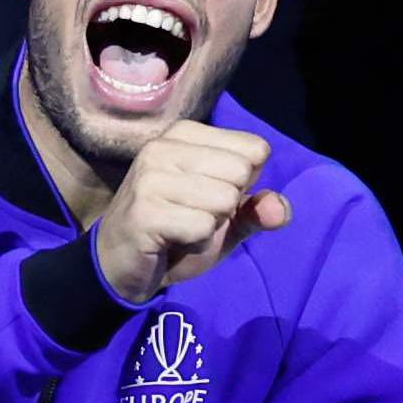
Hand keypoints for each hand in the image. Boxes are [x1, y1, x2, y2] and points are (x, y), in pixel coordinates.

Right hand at [92, 118, 294, 306]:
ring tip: (179, 227)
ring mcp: (150, 176)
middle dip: (226, 206)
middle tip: (191, 215)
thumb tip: (280, 209)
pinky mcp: (144, 210)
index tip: (207, 196)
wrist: (122, 268)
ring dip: (210, 225)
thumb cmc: (177, 234)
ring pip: (224, 200)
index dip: (242, 184)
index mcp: (185, 134)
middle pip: (241, 172)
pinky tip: (170, 240)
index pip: (255, 149)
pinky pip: (203, 226)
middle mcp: (164, 146)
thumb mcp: (225, 220)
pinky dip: (195, 242)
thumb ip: (257, 211)